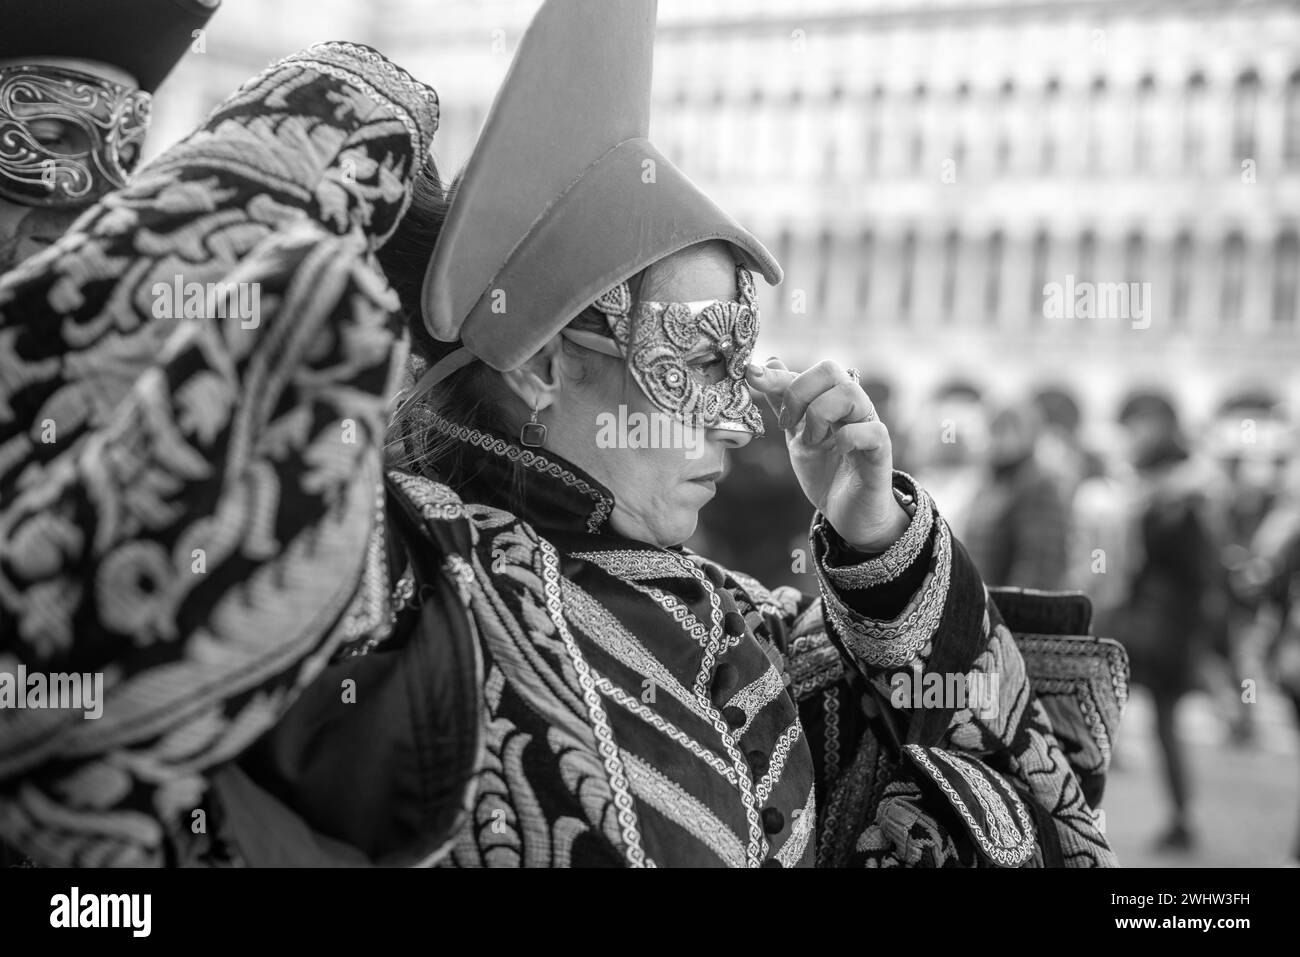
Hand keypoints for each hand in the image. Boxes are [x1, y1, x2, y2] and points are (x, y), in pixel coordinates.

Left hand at [746, 358, 908, 552]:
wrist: (847, 516)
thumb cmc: (826, 473)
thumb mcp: (796, 436)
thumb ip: (784, 403)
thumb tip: (768, 362)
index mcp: (833, 402)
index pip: (809, 372)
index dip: (778, 375)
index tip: (751, 376)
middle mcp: (853, 408)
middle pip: (831, 370)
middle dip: (800, 393)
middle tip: (790, 424)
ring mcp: (869, 428)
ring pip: (850, 394)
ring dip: (820, 416)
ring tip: (812, 442)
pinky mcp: (881, 453)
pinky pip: (871, 431)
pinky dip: (848, 437)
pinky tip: (837, 450)